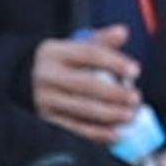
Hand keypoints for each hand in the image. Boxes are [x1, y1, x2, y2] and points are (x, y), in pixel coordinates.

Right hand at [24, 27, 143, 138]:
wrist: (29, 81)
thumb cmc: (64, 63)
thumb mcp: (76, 47)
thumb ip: (101, 40)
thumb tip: (123, 32)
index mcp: (55, 52)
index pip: (89, 54)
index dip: (114, 62)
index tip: (136, 71)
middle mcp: (46, 75)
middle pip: (86, 84)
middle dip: (115, 93)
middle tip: (136, 98)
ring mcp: (45, 99)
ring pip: (82, 109)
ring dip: (111, 114)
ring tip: (130, 115)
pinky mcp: (47, 120)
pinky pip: (76, 128)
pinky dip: (98, 133)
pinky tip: (116, 134)